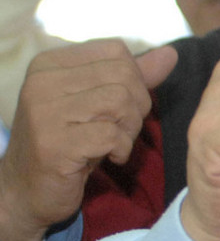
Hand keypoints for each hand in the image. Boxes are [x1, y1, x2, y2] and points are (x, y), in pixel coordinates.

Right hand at [0, 41, 177, 240]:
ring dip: (130, 128)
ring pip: (120, 102)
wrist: (27, 189)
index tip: (121, 107)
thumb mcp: (97, 104)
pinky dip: (122, 149)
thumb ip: (132, 77)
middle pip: (123, 75)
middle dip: (137, 105)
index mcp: (50, 63)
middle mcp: (42, 82)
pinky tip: (110, 158)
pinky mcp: (55, 145)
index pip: (116, 51)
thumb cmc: (69, 143)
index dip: (135, 80)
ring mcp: (44, 113)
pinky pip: (112, 135)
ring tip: (116, 143)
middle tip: (122, 129)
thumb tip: (170, 53)